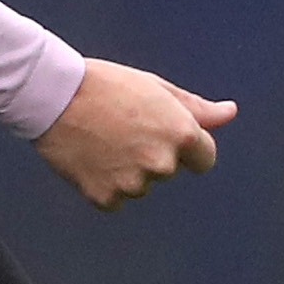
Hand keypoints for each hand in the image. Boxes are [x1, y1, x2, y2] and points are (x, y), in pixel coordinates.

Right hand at [33, 59, 236, 209]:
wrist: (53, 95)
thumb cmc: (106, 84)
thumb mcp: (156, 88)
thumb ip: (197, 108)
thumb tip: (230, 113)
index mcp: (181, 134)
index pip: (205, 158)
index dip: (185, 146)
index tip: (161, 134)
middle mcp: (162, 164)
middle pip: (168, 171)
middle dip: (152, 155)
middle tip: (121, 129)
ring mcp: (133, 184)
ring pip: (139, 186)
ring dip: (126, 171)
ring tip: (101, 141)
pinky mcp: (105, 198)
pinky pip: (114, 199)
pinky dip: (103, 184)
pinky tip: (89, 159)